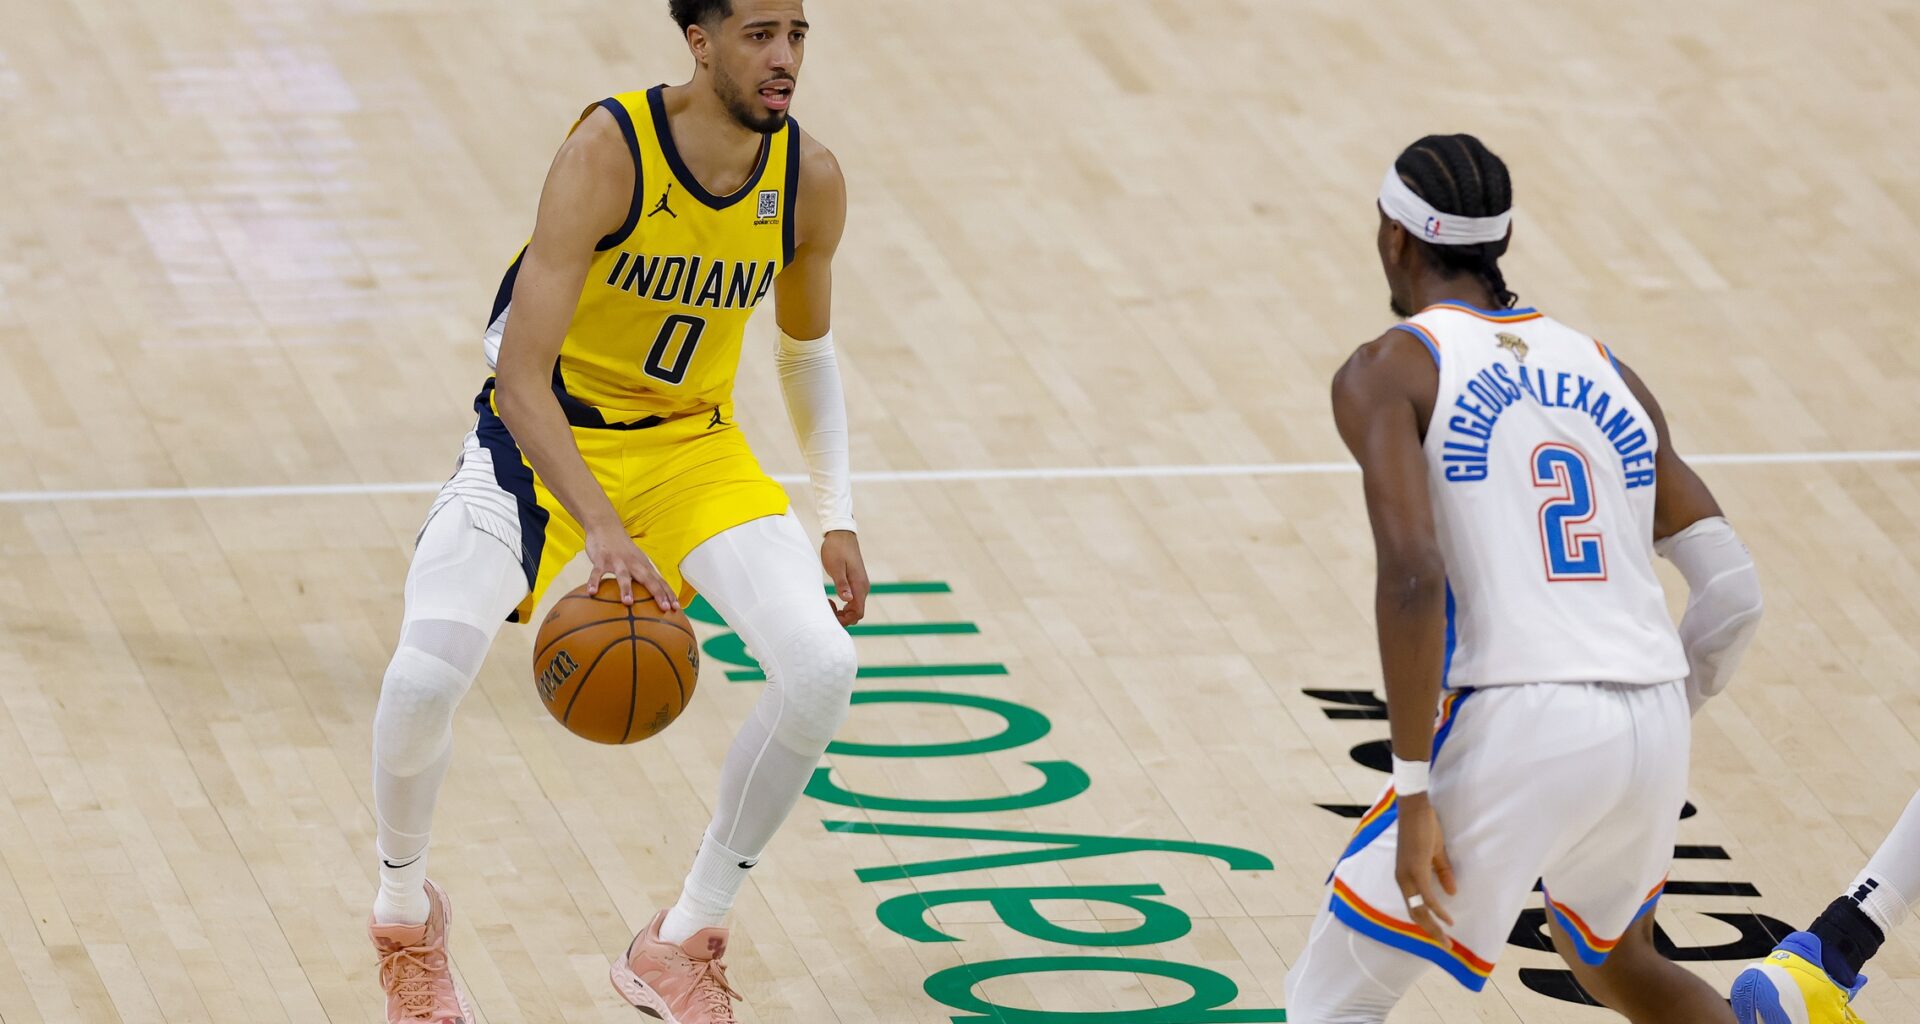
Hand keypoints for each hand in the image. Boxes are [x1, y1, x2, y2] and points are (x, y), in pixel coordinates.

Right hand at [584, 524, 677, 611]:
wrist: (606, 526)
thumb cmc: (623, 549)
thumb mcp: (637, 561)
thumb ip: (644, 576)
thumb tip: (653, 597)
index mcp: (643, 565)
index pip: (659, 581)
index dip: (668, 594)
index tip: (677, 608)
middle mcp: (634, 563)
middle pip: (648, 579)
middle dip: (657, 593)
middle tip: (664, 608)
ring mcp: (617, 561)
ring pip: (623, 576)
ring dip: (626, 589)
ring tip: (629, 602)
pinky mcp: (601, 559)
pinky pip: (597, 572)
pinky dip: (594, 582)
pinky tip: (592, 593)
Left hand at [821, 530, 868, 626]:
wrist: (841, 534)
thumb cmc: (836, 549)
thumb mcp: (836, 567)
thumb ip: (842, 584)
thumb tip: (847, 600)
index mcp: (859, 586)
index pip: (858, 613)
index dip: (845, 620)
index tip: (831, 614)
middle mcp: (863, 587)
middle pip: (857, 613)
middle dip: (842, 617)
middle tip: (826, 608)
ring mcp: (860, 585)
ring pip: (854, 607)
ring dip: (841, 611)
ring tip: (827, 603)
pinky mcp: (855, 582)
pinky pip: (852, 600)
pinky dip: (843, 605)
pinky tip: (832, 599)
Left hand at [1394, 793, 1456, 941]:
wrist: (1415, 808)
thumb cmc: (1423, 828)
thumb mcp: (1435, 854)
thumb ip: (1441, 873)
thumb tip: (1451, 892)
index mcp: (1405, 877)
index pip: (1413, 906)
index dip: (1426, 922)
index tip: (1439, 934)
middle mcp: (1402, 879)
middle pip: (1414, 913)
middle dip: (1430, 931)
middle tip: (1444, 946)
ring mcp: (1407, 875)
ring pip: (1418, 909)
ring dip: (1433, 926)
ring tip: (1445, 940)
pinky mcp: (1415, 869)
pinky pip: (1426, 896)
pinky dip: (1437, 910)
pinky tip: (1447, 920)